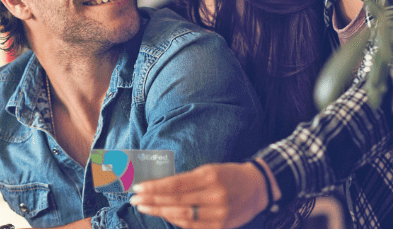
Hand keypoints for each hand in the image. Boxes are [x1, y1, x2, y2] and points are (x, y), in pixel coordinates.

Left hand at [128, 162, 269, 228]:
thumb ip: (187, 179)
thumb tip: (159, 186)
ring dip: (159, 212)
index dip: (154, 187)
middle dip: (152, 201)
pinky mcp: (220, 226)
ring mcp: (218, 213)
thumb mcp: (210, 169)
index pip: (175, 184)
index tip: (138, 187)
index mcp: (210, 177)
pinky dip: (175, 220)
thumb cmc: (229, 175)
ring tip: (144, 207)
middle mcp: (214, 196)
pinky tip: (162, 214)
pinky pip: (192, 226)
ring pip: (182, 216)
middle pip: (175, 201)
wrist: (258, 188)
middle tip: (134, 199)